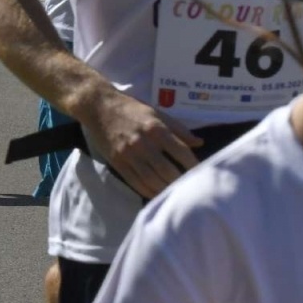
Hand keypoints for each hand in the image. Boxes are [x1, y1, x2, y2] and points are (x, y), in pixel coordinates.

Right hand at [82, 91, 200, 198]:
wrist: (99, 107)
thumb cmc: (131, 109)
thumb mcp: (157, 113)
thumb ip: (179, 129)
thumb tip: (199, 143)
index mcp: (157, 129)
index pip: (181, 152)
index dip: (194, 166)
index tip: (204, 174)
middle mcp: (144, 143)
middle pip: (168, 170)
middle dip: (181, 182)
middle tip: (191, 189)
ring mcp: (129, 155)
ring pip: (152, 180)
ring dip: (166, 190)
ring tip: (176, 195)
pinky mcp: (118, 162)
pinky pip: (136, 182)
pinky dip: (149, 191)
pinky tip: (157, 194)